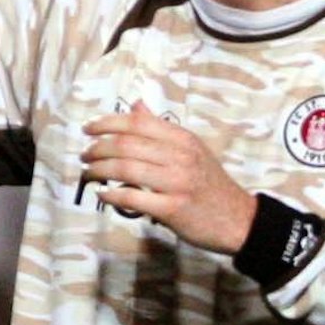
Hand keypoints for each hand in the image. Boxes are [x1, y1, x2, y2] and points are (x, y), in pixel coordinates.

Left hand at [81, 102, 257, 254]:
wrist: (239, 219)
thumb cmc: (211, 184)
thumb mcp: (192, 149)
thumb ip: (162, 128)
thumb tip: (137, 105)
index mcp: (183, 139)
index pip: (138, 122)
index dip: (107, 122)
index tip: (88, 128)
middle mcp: (180, 157)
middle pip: (127, 145)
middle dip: (97, 148)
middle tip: (85, 154)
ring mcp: (177, 183)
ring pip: (126, 169)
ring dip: (99, 170)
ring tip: (88, 173)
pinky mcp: (172, 208)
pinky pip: (133, 198)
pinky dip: (112, 195)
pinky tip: (102, 194)